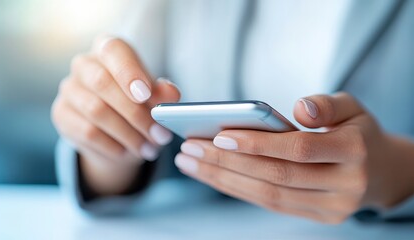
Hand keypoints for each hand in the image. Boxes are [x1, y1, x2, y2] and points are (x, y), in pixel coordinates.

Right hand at [52, 37, 179, 194]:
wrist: (115, 131)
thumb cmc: (137, 103)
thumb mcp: (154, 97)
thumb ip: (163, 93)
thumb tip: (171, 95)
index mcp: (109, 50)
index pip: (114, 51)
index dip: (129, 72)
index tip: (146, 94)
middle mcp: (84, 64)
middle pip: (103, 83)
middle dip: (136, 113)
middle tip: (159, 134)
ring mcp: (69, 89)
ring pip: (96, 111)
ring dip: (128, 134)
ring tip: (149, 148)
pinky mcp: (61, 114)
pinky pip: (87, 132)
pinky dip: (112, 146)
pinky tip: (128, 152)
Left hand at [176, 92, 413, 223]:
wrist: (382, 172)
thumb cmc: (359, 132)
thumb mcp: (352, 107)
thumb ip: (326, 105)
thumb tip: (298, 108)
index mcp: (354, 152)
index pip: (298, 149)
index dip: (257, 144)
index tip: (218, 136)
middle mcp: (344, 186)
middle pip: (275, 177)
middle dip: (227, 164)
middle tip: (189, 148)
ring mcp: (331, 208)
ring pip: (267, 196)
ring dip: (223, 180)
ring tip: (190, 163)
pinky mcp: (318, 217)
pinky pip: (271, 205)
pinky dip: (238, 189)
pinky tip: (213, 176)